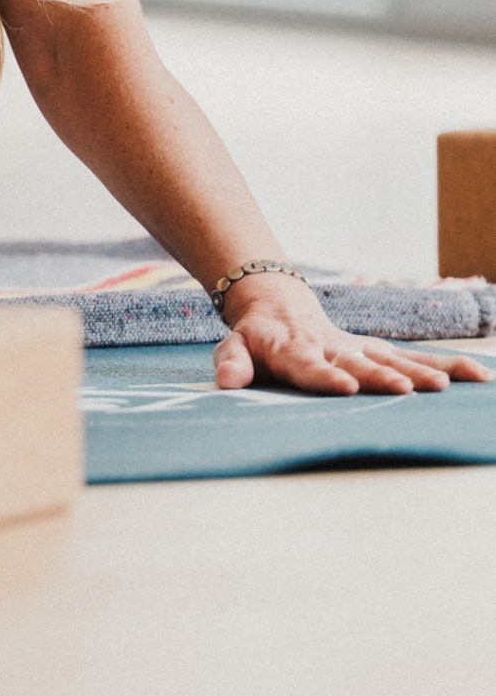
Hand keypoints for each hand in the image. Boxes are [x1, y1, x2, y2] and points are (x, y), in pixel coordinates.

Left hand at [213, 274, 489, 395]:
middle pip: (361, 365)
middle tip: (408, 390)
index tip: (344, 386)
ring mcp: (360, 349)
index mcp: (297, 351)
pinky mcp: (379, 352)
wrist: (278, 304)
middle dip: (383, 377)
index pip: (310, 367)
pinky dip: (447, 366)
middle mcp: (335, 349)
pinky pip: (416, 359)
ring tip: (447, 387)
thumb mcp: (234, 346)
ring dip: (421, 373)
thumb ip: (232, 364)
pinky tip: (478, 376)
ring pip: (394, 361)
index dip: (326, 377)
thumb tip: (225, 384)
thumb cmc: (256, 336)